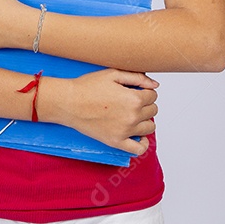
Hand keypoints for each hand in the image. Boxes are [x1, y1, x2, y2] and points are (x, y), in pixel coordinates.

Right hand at [43, 69, 158, 155]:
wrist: (68, 102)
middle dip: (146, 104)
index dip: (145, 91)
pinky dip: (143, 144)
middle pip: (153, 110)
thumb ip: (137, 78)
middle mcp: (132, 116)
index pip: (153, 95)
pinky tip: (140, 136)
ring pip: (150, 127)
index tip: (136, 91)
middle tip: (131, 100)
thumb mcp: (113, 74)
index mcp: (133, 99)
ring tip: (133, 114)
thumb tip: (155, 85)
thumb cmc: (87, 87)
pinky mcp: (116, 142)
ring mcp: (125, 131)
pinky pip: (138, 149)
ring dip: (145, 120)